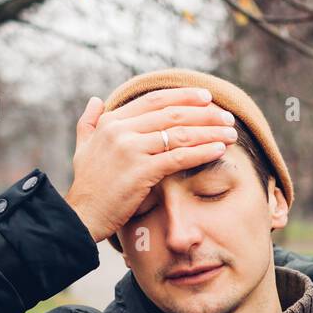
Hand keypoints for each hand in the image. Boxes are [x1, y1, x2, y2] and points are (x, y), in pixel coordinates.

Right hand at [64, 87, 237, 242]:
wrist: (81, 215)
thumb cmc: (87, 185)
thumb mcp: (83, 147)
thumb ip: (89, 122)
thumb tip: (95, 100)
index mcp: (112, 121)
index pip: (155, 100)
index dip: (183, 96)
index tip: (206, 97)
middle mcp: (121, 130)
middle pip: (172, 113)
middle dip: (205, 113)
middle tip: (227, 115)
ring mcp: (131, 149)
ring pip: (180, 133)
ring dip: (210, 131)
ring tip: (231, 133)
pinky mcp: (141, 171)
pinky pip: (179, 157)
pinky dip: (202, 151)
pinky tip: (219, 150)